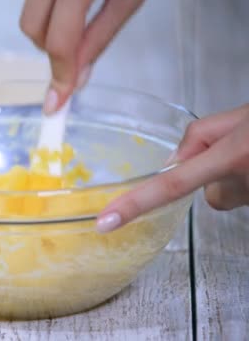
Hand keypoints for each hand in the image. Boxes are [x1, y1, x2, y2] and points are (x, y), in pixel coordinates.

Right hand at [19, 0, 143, 112]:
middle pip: (31, 26)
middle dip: (48, 48)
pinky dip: (47, 14)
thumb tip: (76, 78)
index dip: (61, 71)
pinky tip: (69, 9)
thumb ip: (100, 36)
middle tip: (74, 53)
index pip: (60, 39)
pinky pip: (33, 1)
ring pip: (28, 13)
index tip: (58, 100)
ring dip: (46, 30)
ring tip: (76, 23)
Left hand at [96, 104, 248, 232]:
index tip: (106, 222)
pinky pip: (235, 194)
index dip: (134, 205)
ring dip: (228, 172)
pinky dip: (241, 178)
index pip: (170, 186)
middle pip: (195, 188)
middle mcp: (241, 185)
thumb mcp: (238, 118)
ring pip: (218, 190)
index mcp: (233, 157)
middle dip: (205, 169)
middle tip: (236, 144)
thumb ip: (196, 138)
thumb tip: (173, 163)